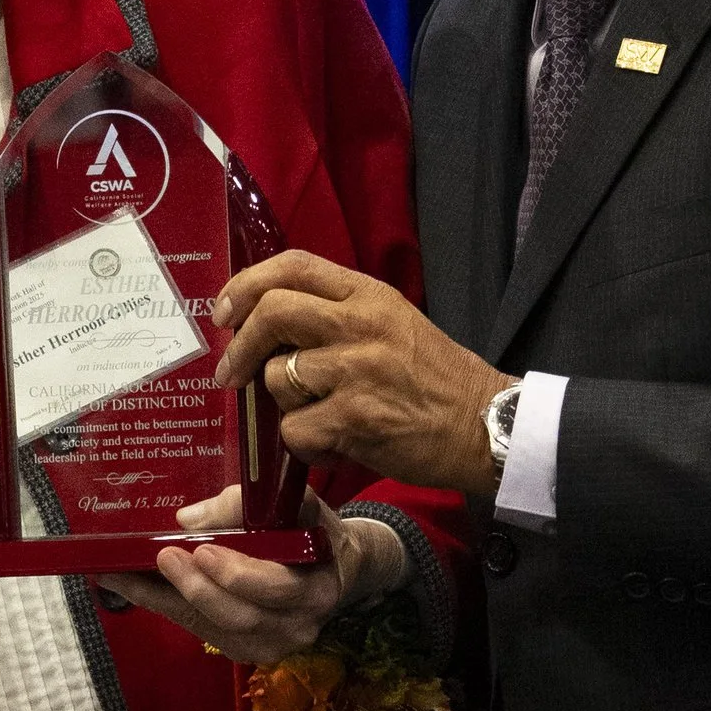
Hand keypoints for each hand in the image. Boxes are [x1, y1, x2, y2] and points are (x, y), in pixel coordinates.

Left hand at [102, 490, 408, 656]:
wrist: (336, 569)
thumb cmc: (313, 529)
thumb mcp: (296, 505)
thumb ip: (249, 505)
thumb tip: (189, 520)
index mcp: (318, 589)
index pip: (274, 589)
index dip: (235, 573)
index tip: (202, 549)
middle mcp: (298, 627)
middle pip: (239, 617)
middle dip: (195, 588)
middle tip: (162, 557)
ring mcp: (271, 646)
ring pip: (212, 629)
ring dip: (166, 600)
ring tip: (125, 573)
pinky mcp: (245, 650)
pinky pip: (200, 631)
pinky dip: (165, 607)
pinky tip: (131, 585)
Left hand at [214, 252, 511, 499]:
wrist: (485, 425)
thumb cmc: (435, 379)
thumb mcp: (393, 323)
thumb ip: (338, 314)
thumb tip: (268, 321)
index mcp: (369, 295)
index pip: (293, 266)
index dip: (246, 284)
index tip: (225, 312)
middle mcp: (361, 324)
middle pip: (272, 312)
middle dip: (239, 346)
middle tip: (230, 373)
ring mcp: (357, 371)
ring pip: (278, 378)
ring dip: (286, 405)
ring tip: (319, 415)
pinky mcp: (355, 418)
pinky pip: (295, 430)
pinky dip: (304, 444)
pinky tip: (333, 445)